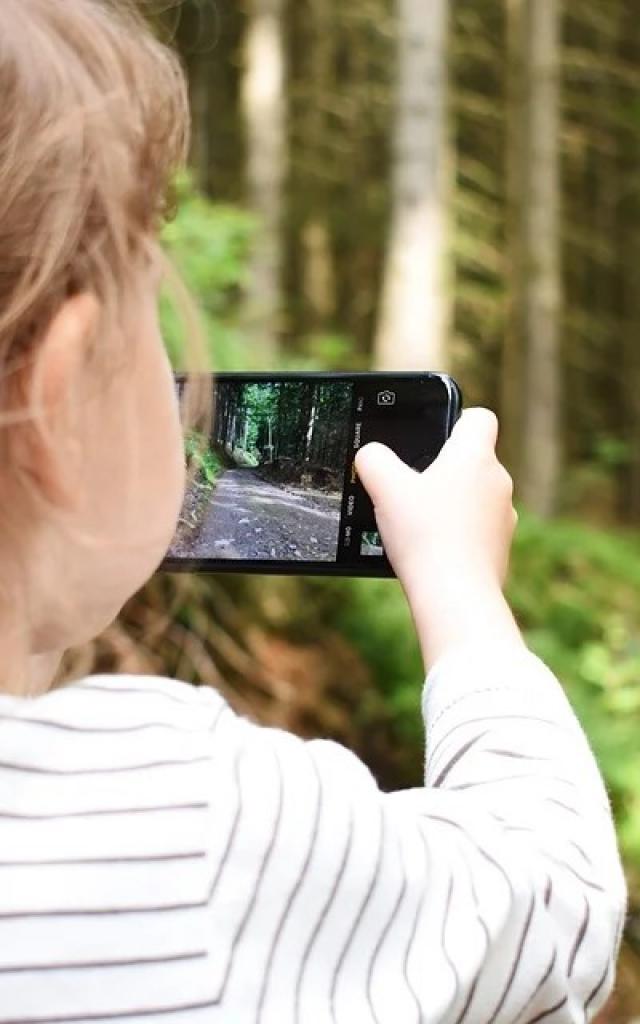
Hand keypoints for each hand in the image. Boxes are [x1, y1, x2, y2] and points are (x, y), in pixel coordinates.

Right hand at [355, 409, 522, 666]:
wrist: (455, 596)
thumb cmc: (424, 536)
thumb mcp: (384, 487)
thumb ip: (373, 459)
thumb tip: (370, 454)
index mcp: (475, 457)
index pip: (478, 418)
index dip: (456, 420)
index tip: (434, 437)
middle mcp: (498, 483)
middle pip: (473, 461)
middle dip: (444, 471)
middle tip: (411, 487)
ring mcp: (503, 519)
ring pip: (475, 499)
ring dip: (450, 505)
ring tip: (417, 524)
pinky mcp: (500, 550)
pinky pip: (476, 532)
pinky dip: (456, 536)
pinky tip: (430, 551)